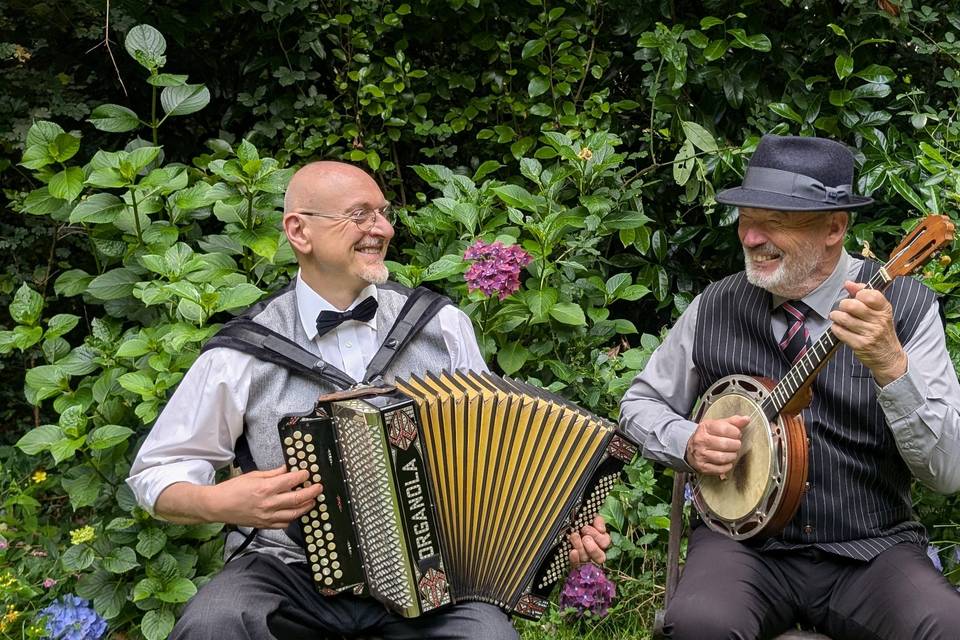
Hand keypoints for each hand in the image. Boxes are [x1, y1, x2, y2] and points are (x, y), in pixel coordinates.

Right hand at [207, 466, 323, 528]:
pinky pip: (284, 524)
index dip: (302, 476)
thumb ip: (272, 474)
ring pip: (294, 513)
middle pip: (297, 499)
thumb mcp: (253, 476)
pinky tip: (295, 512)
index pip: (291, 481)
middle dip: (311, 492)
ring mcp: (267, 516)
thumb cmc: (233, 489)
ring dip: (306, 507)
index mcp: (265, 488)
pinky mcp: (264, 525)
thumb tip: (287, 469)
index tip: (308, 473)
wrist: (217, 506)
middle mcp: (268, 504)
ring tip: (312, 501)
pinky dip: (292, 518)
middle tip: (319, 487)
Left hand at [568, 516, 610, 566]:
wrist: (569, 532)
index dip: (597, 535)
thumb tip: (600, 526)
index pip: (605, 542)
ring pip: (587, 559)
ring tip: (574, 537)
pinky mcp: (576, 564)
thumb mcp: (591, 521)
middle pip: (600, 556)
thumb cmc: (582, 527)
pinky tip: (573, 552)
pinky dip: (575, 558)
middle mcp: (596, 553)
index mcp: (602, 542)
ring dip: (581, 547)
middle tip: (584, 537)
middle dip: (593, 547)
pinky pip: (577, 564)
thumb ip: (598, 521)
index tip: (586, 527)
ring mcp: (586, 560)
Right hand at [685, 415, 748, 475]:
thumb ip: (732, 422)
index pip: (724, 428)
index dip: (735, 432)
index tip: (737, 434)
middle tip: (736, 444)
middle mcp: (700, 441)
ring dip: (732, 456)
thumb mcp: (717, 425)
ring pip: (723, 458)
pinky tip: (727, 462)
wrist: (691, 449)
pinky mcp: (702, 467)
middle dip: (735, 445)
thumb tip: (746, 419)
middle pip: (725, 444)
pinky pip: (720, 469)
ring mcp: (700, 455)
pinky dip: (727, 466)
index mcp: (705, 428)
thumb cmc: (707, 436)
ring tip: (732, 453)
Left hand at [830, 281, 906, 385]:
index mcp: (885, 310)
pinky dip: (836, 328)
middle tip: (843, 308)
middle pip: (853, 306)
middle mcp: (879, 321)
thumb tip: (848, 283)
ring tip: (837, 317)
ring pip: (844, 318)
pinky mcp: (860, 345)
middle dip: (843, 304)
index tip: (856, 297)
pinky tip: (839, 327)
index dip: (859, 293)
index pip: (870, 295)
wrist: (889, 357)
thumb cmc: (881, 330)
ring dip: (836, 316)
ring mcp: (870, 334)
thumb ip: (865, 294)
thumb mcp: (879, 312)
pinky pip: (840, 331)